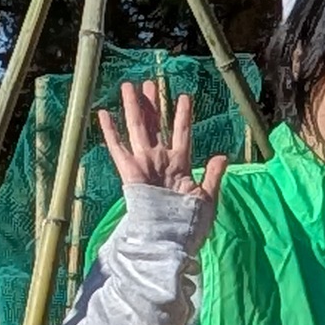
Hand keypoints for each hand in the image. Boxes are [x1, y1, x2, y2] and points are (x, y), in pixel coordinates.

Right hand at [95, 79, 229, 217]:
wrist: (171, 240)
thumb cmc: (190, 224)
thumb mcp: (208, 197)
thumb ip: (213, 175)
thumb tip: (221, 155)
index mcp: (180, 165)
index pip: (182, 133)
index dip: (183, 115)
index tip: (184, 96)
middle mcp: (161, 161)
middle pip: (156, 125)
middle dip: (152, 104)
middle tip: (148, 83)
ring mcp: (144, 165)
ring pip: (138, 129)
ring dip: (133, 107)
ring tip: (129, 86)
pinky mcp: (129, 172)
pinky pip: (117, 148)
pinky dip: (110, 132)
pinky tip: (102, 113)